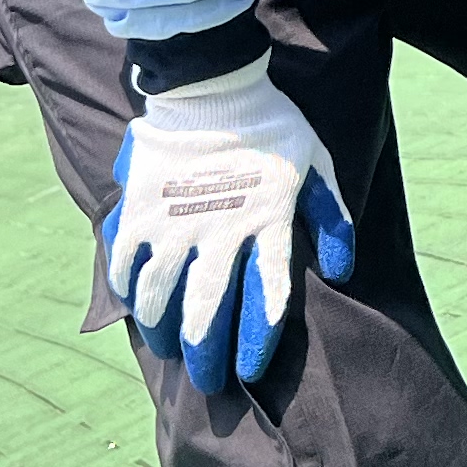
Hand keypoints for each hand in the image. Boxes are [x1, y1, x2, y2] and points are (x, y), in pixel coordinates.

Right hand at [100, 61, 356, 391]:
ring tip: (169, 350)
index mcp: (264, 225)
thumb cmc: (273, 127)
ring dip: (163, 333)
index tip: (246, 372)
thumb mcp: (318, 167)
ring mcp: (171, 222)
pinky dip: (128, 292)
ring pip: (159, 299)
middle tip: (208, 384)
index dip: (254, 344)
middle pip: (206, 314)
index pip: (264, 302)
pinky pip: (124, 264)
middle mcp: (216, 232)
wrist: (213, 82)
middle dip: (206, 357)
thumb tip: (342, 271)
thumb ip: (333, 221)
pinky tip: (136, 306)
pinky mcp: (137, 209)